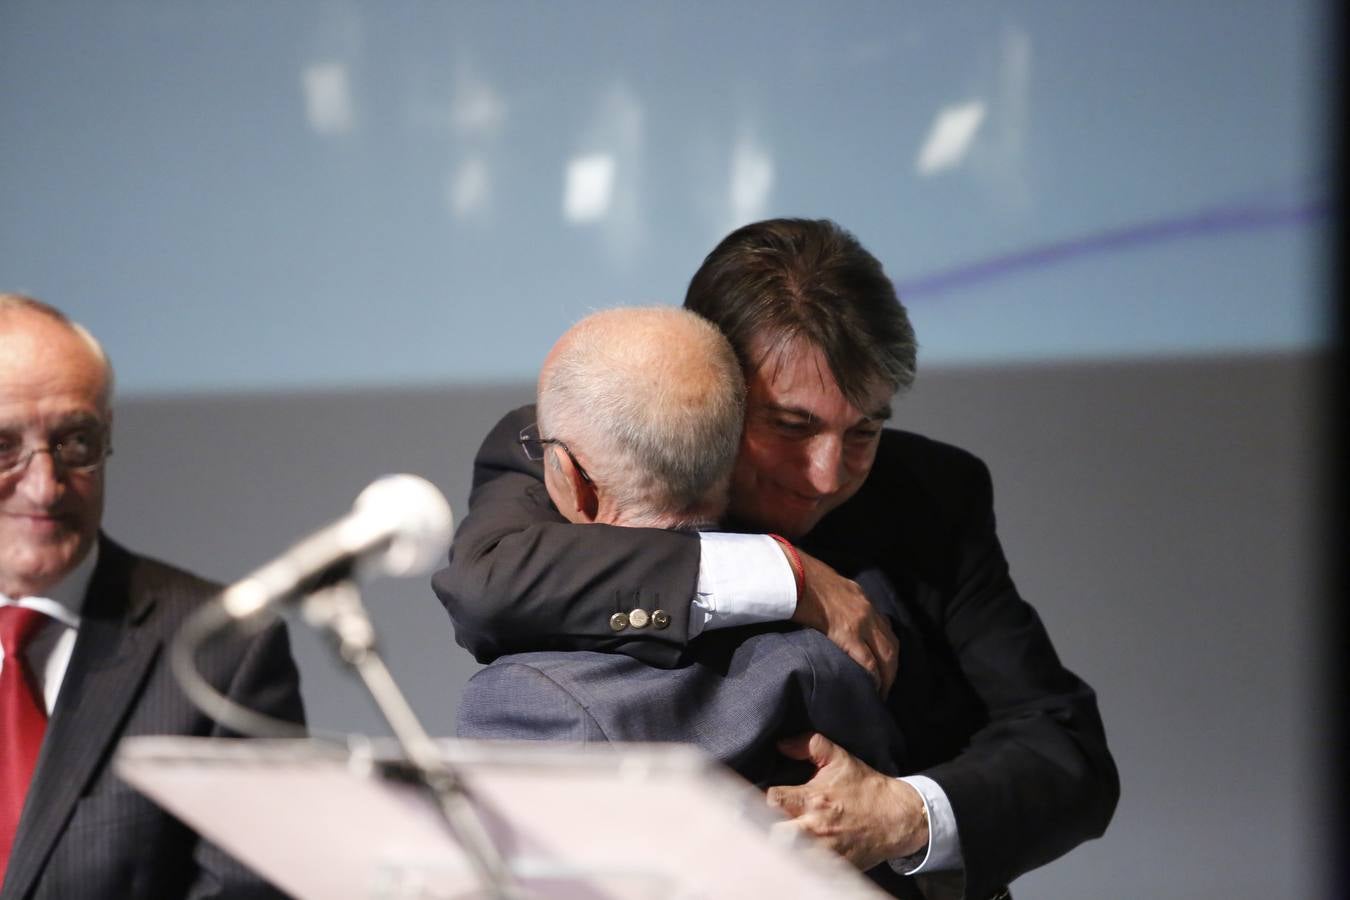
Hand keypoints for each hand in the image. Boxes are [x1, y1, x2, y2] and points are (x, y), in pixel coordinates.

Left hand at [766, 733, 927, 871]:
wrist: (897, 817)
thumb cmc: (866, 787)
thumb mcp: (839, 758)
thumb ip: (809, 745)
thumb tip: (782, 744)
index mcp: (813, 799)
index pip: (772, 801)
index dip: (767, 798)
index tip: (771, 798)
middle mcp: (816, 827)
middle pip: (775, 834)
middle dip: (768, 826)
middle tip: (771, 820)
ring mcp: (824, 850)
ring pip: (788, 854)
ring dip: (783, 845)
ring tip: (783, 836)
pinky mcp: (833, 866)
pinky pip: (808, 868)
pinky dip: (801, 860)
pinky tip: (800, 851)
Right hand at [789, 550, 898, 693]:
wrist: (798, 575)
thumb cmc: (806, 580)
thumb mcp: (832, 587)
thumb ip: (841, 602)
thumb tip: (835, 616)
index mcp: (863, 600)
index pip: (886, 627)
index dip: (888, 648)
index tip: (885, 663)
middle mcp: (868, 611)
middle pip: (892, 644)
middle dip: (892, 668)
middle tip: (887, 684)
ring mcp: (861, 623)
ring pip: (886, 655)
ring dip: (887, 675)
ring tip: (881, 691)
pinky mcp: (849, 634)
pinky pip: (868, 662)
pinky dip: (874, 676)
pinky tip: (872, 687)